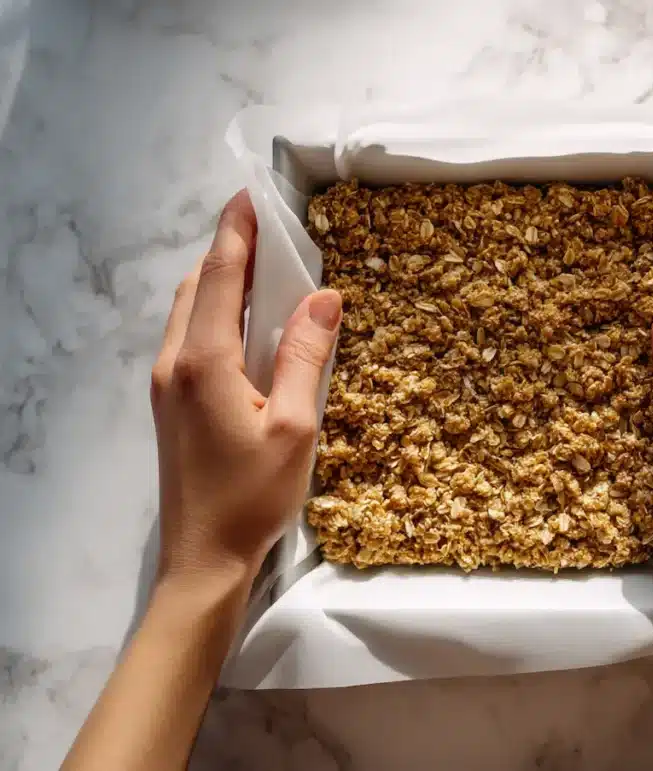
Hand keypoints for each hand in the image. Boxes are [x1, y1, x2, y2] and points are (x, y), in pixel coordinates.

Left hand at [150, 191, 341, 582]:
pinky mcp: (170, 403)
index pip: (221, 275)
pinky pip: (188, 337)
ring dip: (219, 280)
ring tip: (260, 267)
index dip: (238, 230)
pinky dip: (213, 312)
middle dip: (229, 248)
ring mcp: (166, 383)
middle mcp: (175, 362)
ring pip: (189, 311)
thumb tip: (325, 297)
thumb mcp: (296, 425)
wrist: (203, 556)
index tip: (252, 193)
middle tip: (267, 226)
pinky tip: (243, 323)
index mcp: (205, 360)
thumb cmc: (254, 495)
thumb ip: (307, 356)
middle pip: (198, 285)